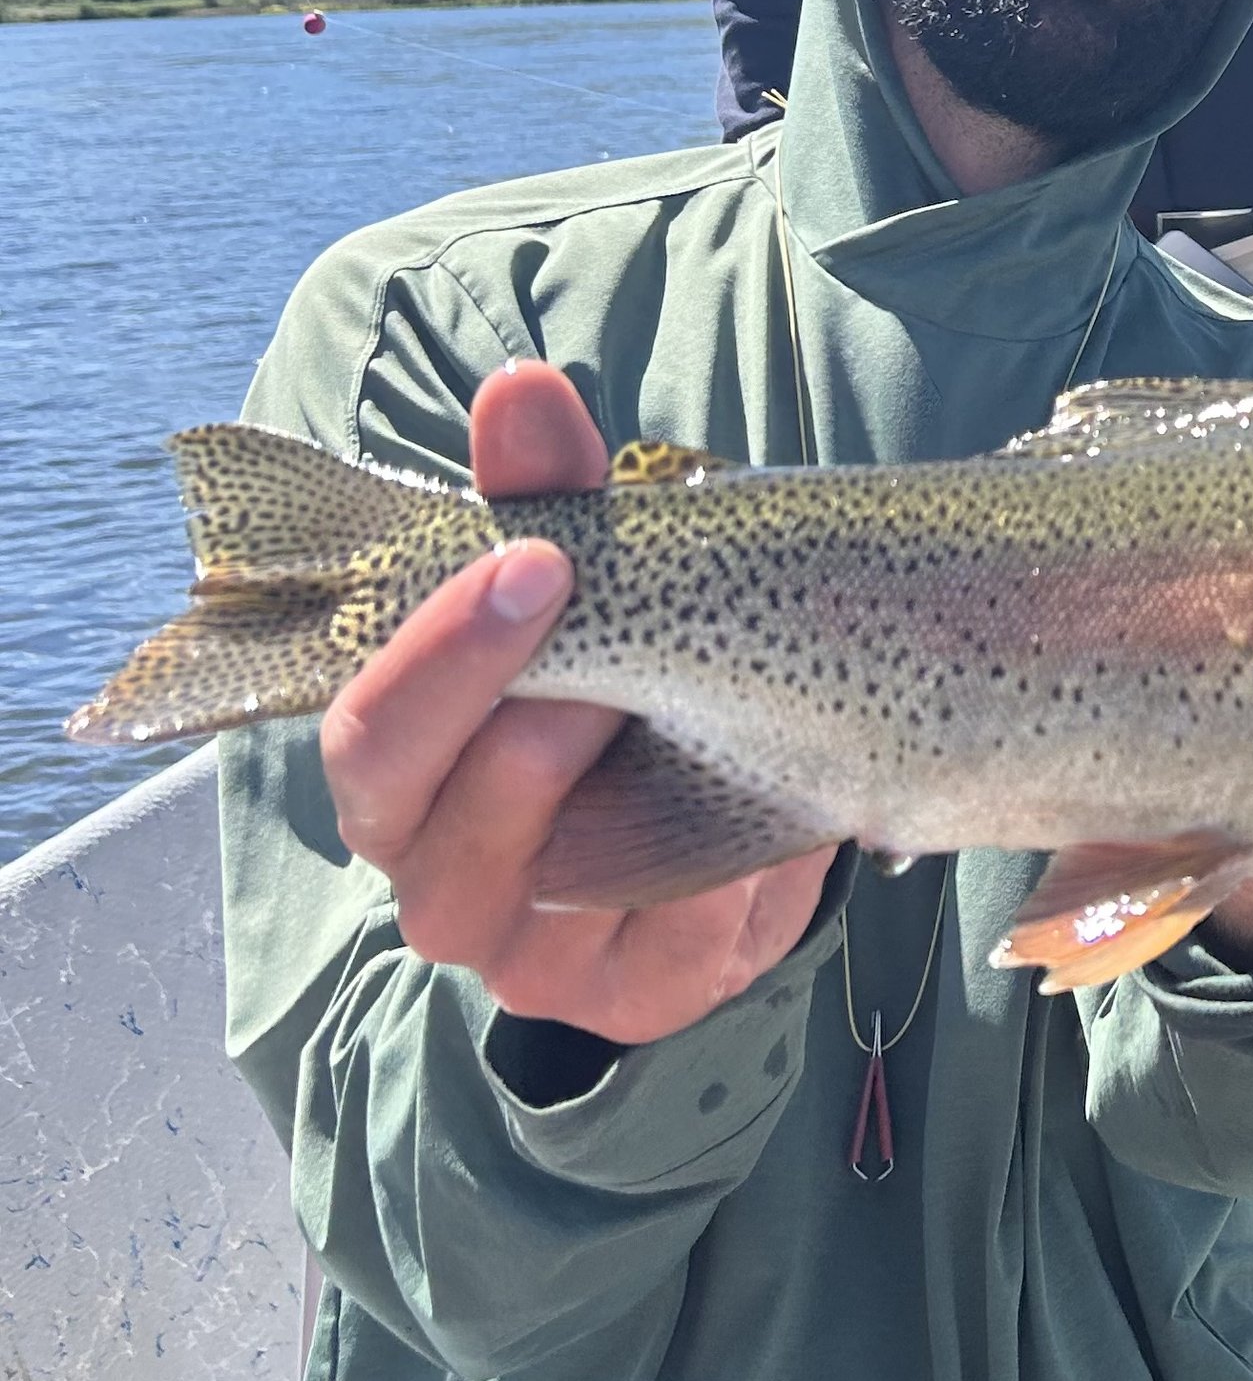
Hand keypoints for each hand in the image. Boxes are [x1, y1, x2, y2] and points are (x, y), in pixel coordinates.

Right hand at [320, 360, 838, 1047]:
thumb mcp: (602, 580)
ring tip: (657, 697)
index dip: (427, 649)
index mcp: (406, 768)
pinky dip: (716, 869)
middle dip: (494, 701)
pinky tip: (763, 797)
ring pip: (522, 886)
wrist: (758, 786)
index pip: (361, 728)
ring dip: (590, 778)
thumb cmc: (641, 670)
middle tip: (586, 602)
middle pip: (409, 818)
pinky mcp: (640, 992)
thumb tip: (519, 388)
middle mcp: (444, 868)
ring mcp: (536, 947)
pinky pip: (665, 946)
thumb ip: (554, 494)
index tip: (530, 553)